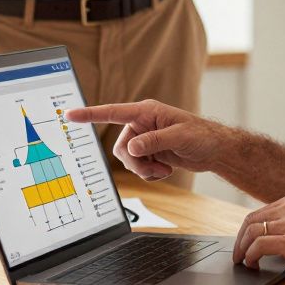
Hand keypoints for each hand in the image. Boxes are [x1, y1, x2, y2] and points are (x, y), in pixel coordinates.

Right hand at [65, 100, 226, 180]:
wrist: (214, 151)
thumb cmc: (201, 136)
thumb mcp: (179, 137)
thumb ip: (154, 141)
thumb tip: (132, 147)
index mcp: (146, 112)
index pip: (113, 112)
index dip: (90, 114)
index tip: (70, 114)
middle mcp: (141, 124)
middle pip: (120, 147)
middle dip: (136, 162)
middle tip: (155, 167)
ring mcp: (144, 139)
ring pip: (127, 160)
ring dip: (144, 169)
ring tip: (164, 168)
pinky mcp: (149, 152)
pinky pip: (136, 167)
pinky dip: (150, 172)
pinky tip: (165, 169)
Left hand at [233, 192, 284, 275]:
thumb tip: (282, 238)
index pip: (261, 212)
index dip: (249, 229)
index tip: (246, 242)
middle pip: (251, 220)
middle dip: (240, 239)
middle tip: (238, 254)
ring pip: (251, 232)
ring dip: (242, 249)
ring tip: (244, 262)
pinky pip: (258, 245)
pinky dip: (250, 256)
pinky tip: (253, 265)